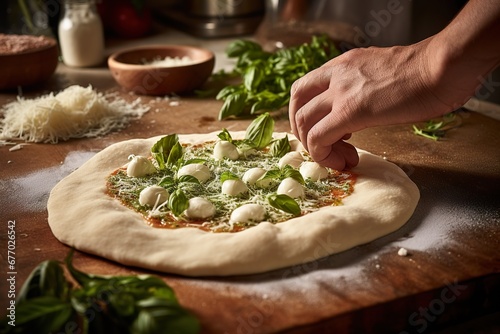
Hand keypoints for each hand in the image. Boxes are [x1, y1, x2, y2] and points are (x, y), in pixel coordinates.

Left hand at [289, 39, 470, 169]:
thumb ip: (364, 88)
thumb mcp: (383, 74)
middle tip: (324, 147)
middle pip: (297, 103)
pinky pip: (319, 137)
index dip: (308, 113)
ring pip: (303, 122)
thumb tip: (363, 109)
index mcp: (343, 64)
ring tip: (341, 157)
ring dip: (315, 147)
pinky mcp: (350, 111)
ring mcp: (341, 91)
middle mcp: (336, 74)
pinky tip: (346, 159)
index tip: (329, 131)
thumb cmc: (427, 72)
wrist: (445, 67)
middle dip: (303, 131)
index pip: (306, 88)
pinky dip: (324, 155)